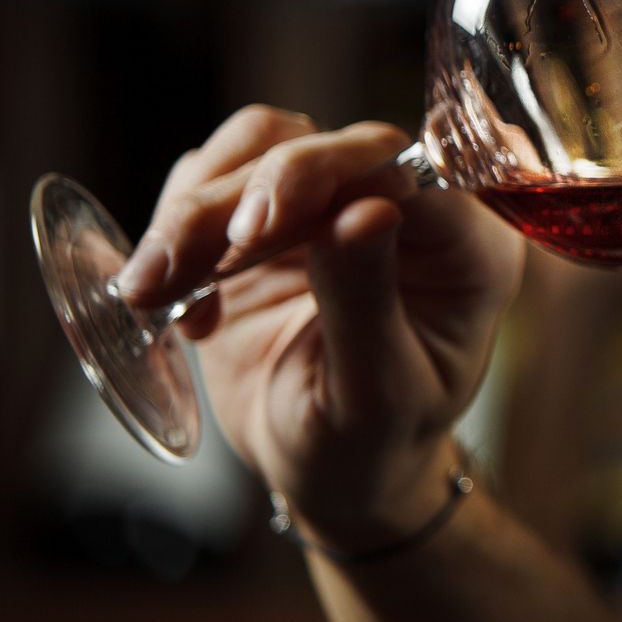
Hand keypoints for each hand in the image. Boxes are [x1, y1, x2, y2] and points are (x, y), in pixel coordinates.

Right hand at [115, 105, 525, 551]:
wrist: (334, 476)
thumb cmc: (375, 448)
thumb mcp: (376, 397)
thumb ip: (368, 302)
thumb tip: (365, 209)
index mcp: (467, 247)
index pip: (402, 169)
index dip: (322, 179)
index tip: (250, 231)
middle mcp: (407, 207)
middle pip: (322, 146)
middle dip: (237, 198)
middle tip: (175, 266)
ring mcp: (335, 204)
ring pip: (261, 145)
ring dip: (194, 206)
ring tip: (153, 286)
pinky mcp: (270, 219)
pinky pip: (214, 180)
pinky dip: (177, 231)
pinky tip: (178, 307)